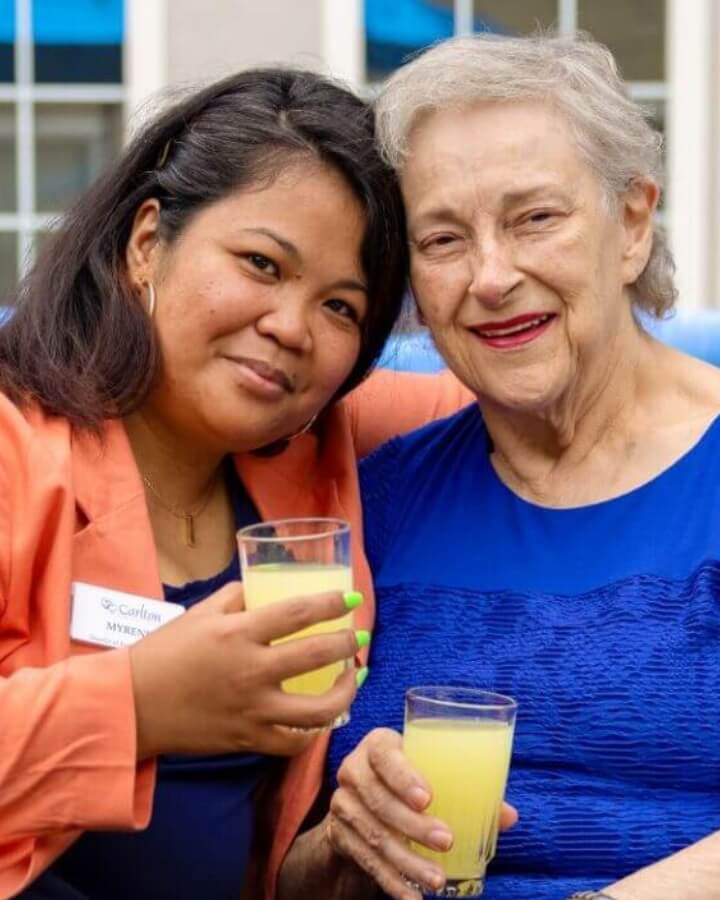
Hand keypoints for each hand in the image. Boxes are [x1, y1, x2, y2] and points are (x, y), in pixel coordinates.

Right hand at [129, 581, 360, 758]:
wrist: (131, 707)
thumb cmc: (162, 653)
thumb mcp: (199, 613)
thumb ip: (237, 598)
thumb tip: (263, 589)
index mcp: (238, 633)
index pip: (298, 613)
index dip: (332, 605)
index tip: (353, 601)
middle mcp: (252, 671)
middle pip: (317, 656)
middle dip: (348, 644)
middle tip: (357, 638)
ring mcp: (252, 710)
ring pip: (318, 711)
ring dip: (346, 692)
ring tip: (353, 679)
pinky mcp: (247, 740)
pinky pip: (293, 743)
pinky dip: (312, 733)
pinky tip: (320, 718)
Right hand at [327, 728, 517, 899]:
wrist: (363, 798)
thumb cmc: (408, 777)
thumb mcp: (430, 771)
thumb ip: (467, 788)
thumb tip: (509, 815)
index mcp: (378, 745)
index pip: (385, 755)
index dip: (403, 777)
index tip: (428, 799)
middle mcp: (354, 770)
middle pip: (379, 799)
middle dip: (412, 825)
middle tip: (446, 841)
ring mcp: (343, 803)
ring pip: (373, 834)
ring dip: (406, 860)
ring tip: (436, 879)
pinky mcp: (339, 834)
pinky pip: (366, 861)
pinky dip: (391, 881)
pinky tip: (411, 896)